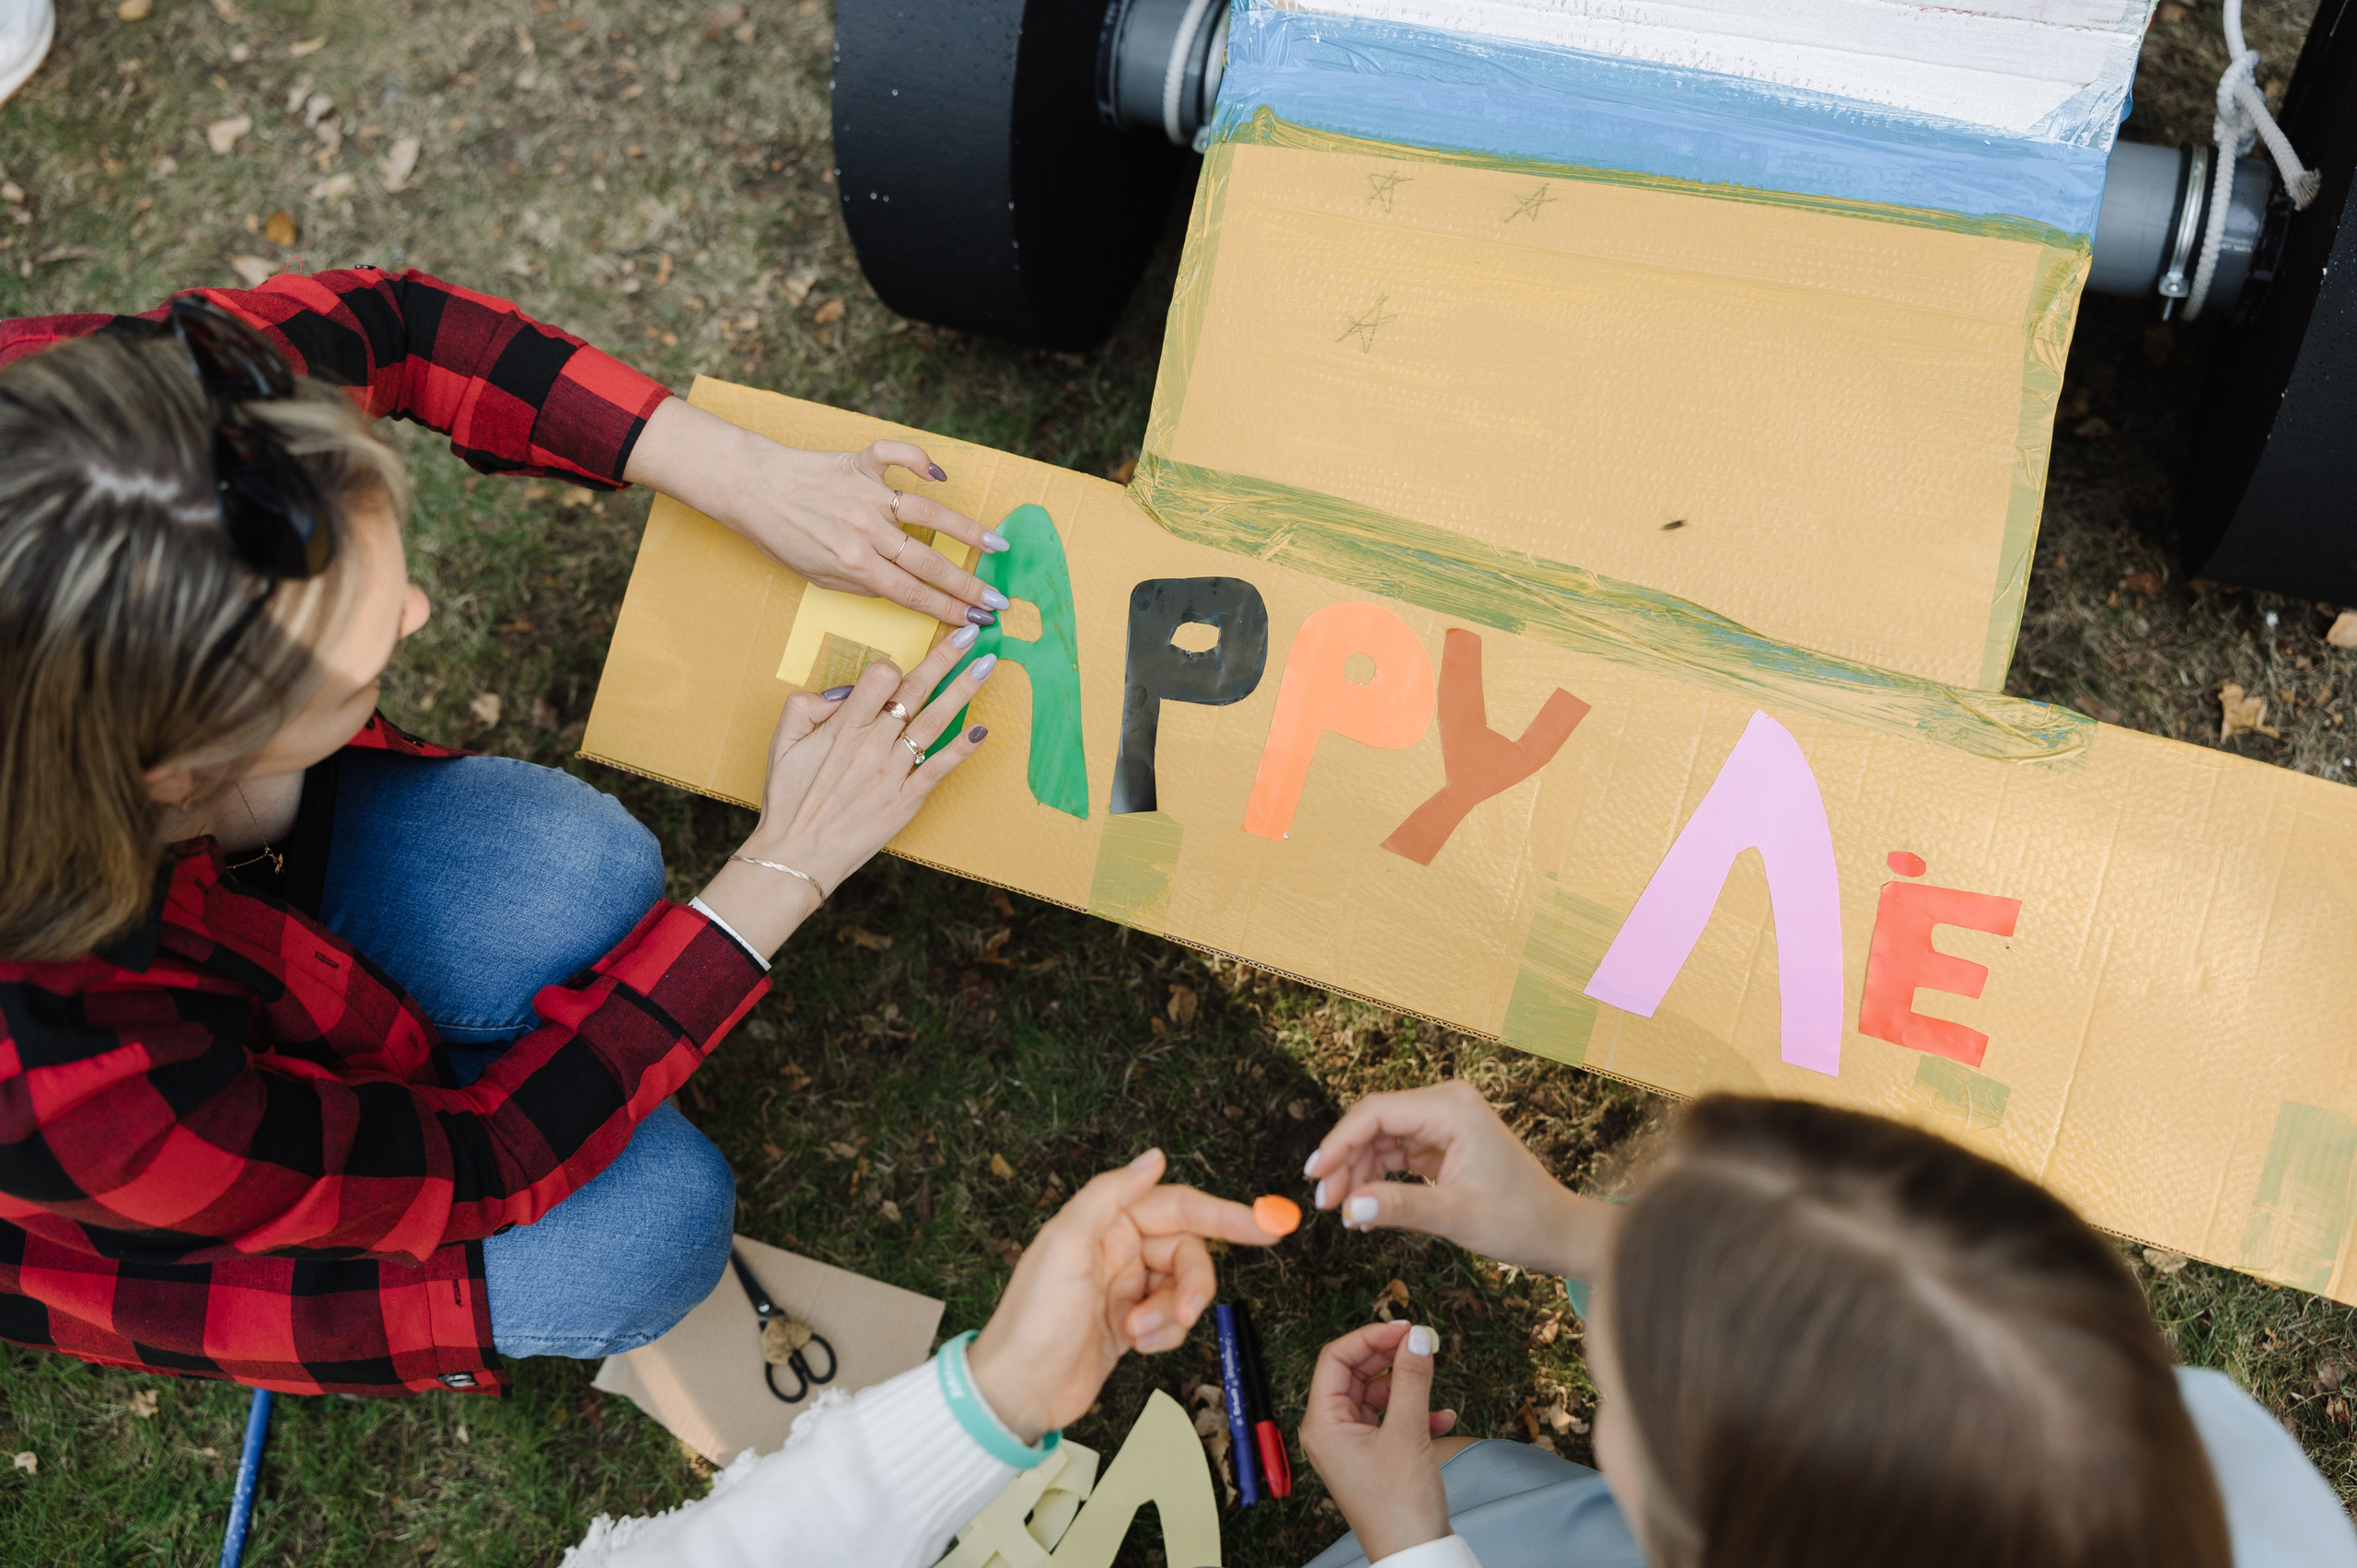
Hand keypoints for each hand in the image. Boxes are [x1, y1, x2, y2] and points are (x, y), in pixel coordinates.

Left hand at [624, 397, 1008, 627]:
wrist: (748, 488)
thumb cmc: (778, 536)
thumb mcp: (816, 577)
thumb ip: (860, 585)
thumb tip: (900, 589)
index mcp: (855, 565)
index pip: (913, 594)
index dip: (949, 611)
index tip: (976, 622)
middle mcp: (866, 531)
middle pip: (929, 563)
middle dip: (968, 585)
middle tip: (999, 600)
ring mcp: (866, 495)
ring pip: (927, 513)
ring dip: (965, 531)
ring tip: (996, 545)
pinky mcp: (859, 464)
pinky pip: (896, 456)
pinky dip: (919, 459)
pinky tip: (941, 474)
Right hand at [694, 627, 991, 958]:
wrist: (795, 856)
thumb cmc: (788, 801)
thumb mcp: (780, 744)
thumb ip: (804, 706)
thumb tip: (842, 693)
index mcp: (842, 727)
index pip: (880, 677)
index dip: (892, 667)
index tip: (900, 667)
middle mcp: (871, 744)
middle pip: (916, 690)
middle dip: (946, 657)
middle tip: (971, 633)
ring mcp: (892, 772)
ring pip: (934, 721)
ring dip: (964, 690)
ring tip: (988, 665)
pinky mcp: (905, 800)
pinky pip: (938, 768)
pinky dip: (961, 749)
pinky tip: (981, 730)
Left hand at [965, 1149, 1282, 1444]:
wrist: (1018, 1390)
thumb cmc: (1034, 1317)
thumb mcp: (1065, 1244)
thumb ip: (1111, 1193)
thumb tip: (1155, 1156)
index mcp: (1105, 1220)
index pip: (1178, 1205)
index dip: (1226, 1214)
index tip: (1269, 1224)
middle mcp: (1118, 1248)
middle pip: (1187, 1251)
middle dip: (1193, 1284)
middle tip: (1188, 1312)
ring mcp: (1126, 1287)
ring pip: (1183, 1288)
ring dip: (1172, 1315)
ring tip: (1139, 1334)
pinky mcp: (1131, 1324)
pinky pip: (1171, 1319)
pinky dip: (1164, 1334)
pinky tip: (1136, 1346)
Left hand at [1299, 1321, 1455, 1561]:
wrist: (1415, 1556)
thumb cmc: (1400, 1506)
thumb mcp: (1407, 1433)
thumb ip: (1412, 1379)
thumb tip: (1418, 1337)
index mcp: (1323, 1423)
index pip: (1336, 1358)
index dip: (1370, 1337)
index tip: (1405, 1327)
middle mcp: (1331, 1432)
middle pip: (1355, 1374)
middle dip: (1390, 1358)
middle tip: (1423, 1343)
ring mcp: (1351, 1446)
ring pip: (1376, 1397)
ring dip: (1407, 1387)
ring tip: (1434, 1383)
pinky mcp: (1374, 1459)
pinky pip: (1390, 1421)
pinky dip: (1415, 1414)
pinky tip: (1442, 1418)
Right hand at [1303, 1080, 1611, 1279]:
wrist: (1558, 1232)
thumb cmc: (1520, 1219)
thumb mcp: (1456, 1216)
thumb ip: (1401, 1207)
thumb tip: (1349, 1205)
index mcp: (1452, 1107)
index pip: (1376, 1113)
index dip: (1338, 1143)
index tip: (1314, 1176)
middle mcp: (1446, 1105)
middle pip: (1373, 1124)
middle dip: (1345, 1162)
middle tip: (1325, 1205)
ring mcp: (1444, 1123)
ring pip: (1380, 1140)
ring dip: (1358, 1173)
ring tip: (1345, 1214)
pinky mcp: (1442, 1143)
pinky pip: (1396, 1153)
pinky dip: (1378, 1179)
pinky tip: (1364, 1208)